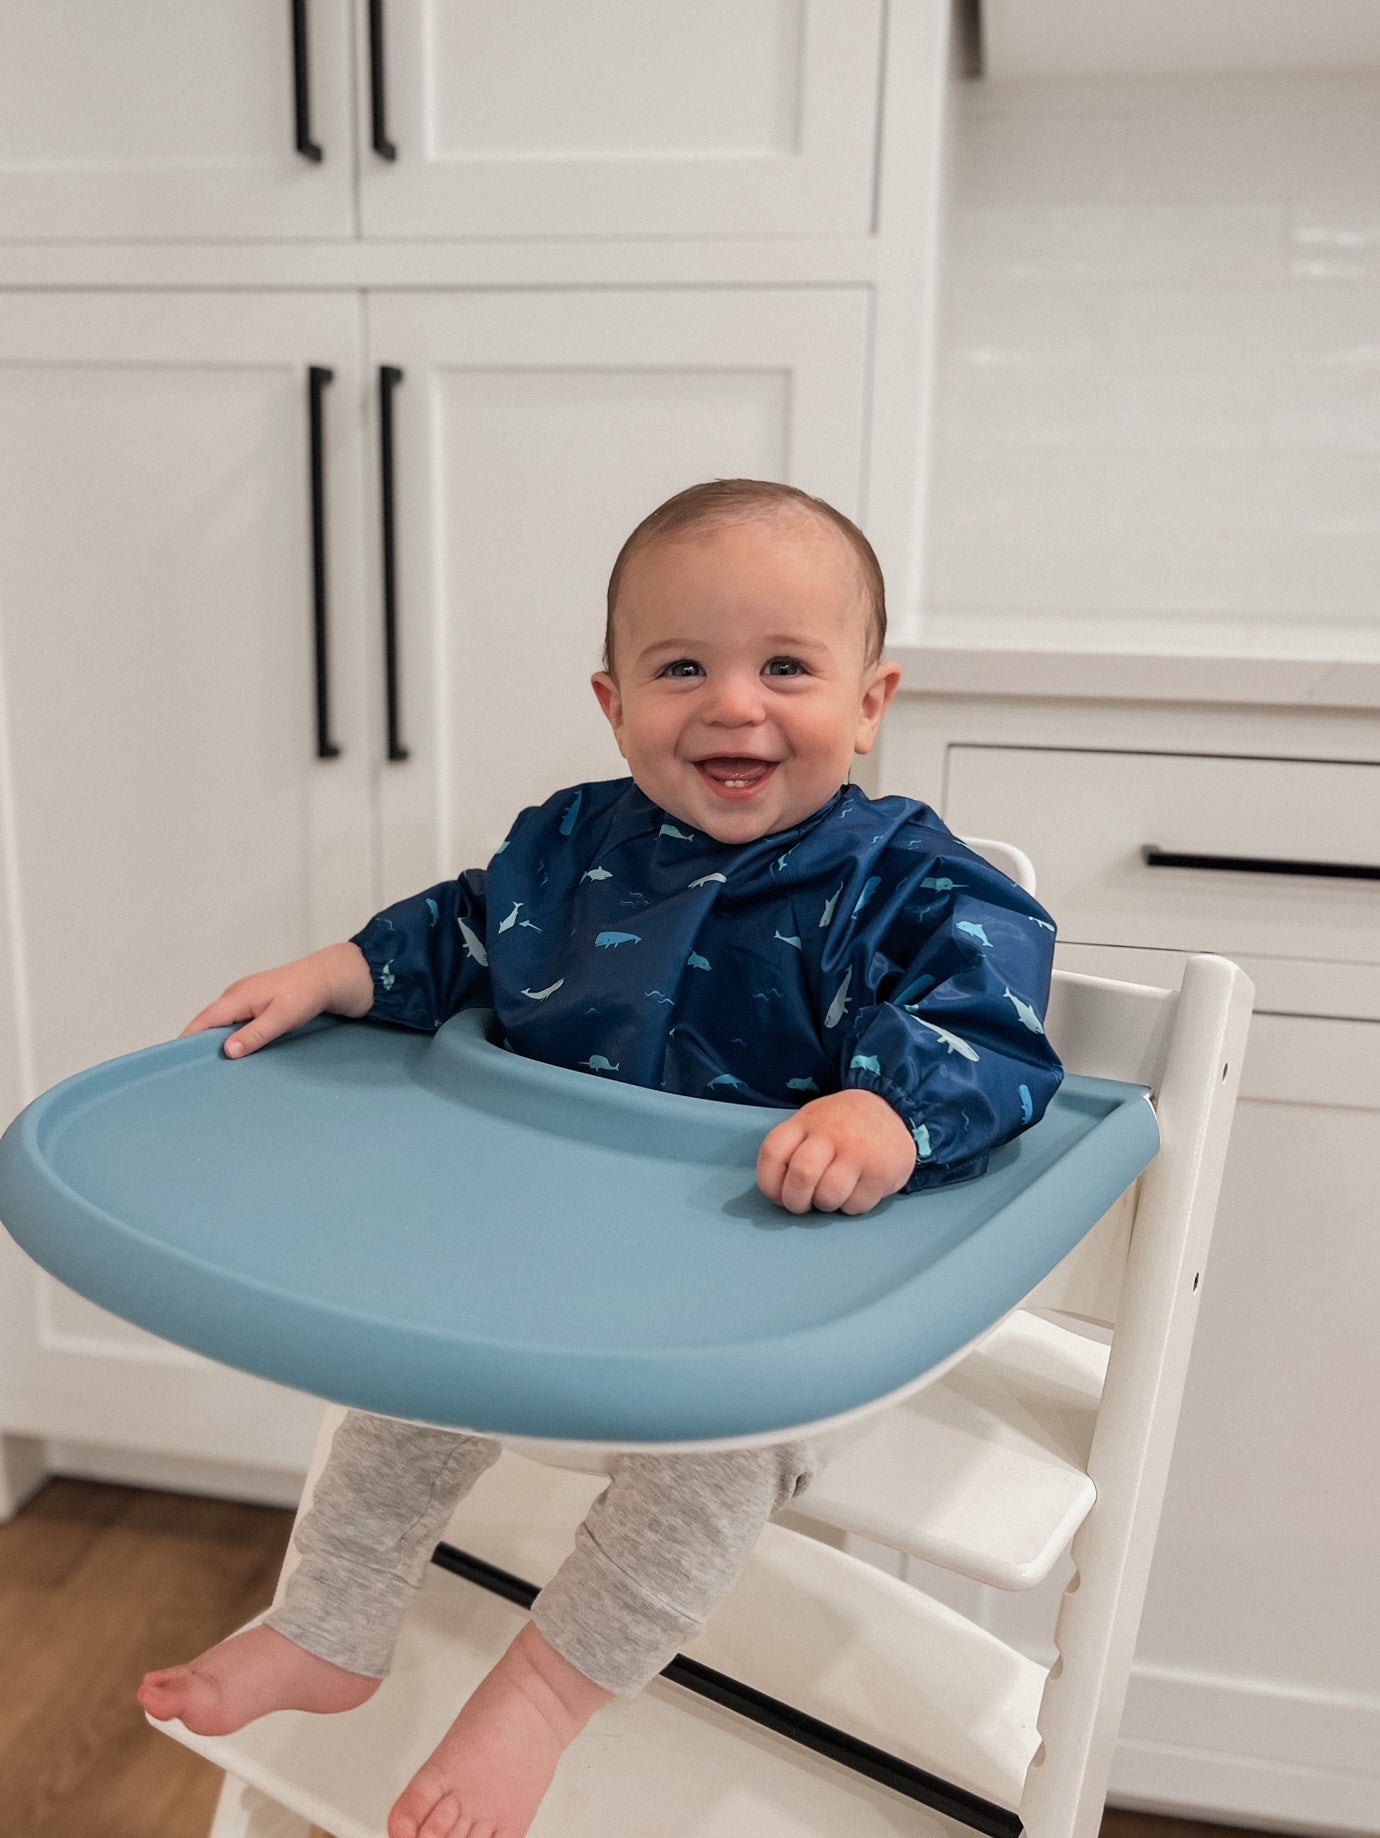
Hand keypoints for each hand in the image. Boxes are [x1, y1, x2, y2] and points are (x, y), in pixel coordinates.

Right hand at [181, 942, 374, 1059]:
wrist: (325, 978)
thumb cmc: (305, 994)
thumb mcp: (281, 1018)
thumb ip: (255, 1034)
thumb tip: (228, 1051)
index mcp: (236, 997)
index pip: (201, 1023)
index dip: (186, 1042)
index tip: (178, 1064)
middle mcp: (234, 997)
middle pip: (207, 1025)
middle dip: (200, 1047)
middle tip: (197, 1074)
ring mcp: (242, 1000)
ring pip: (220, 1025)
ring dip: (217, 1044)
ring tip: (214, 1069)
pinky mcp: (252, 1004)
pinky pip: (233, 1023)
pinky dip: (230, 1038)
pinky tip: (236, 1054)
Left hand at [757, 1088, 916, 1216]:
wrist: (894, 1110)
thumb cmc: (842, 1125)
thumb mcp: (812, 1123)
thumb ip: (792, 1150)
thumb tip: (778, 1194)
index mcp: (806, 1121)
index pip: (773, 1152)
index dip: (768, 1182)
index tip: (777, 1194)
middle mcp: (832, 1133)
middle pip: (801, 1176)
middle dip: (795, 1201)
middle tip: (802, 1203)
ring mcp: (859, 1152)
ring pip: (829, 1196)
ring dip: (825, 1204)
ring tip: (832, 1192)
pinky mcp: (882, 1172)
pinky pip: (856, 1206)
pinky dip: (851, 1206)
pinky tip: (856, 1189)